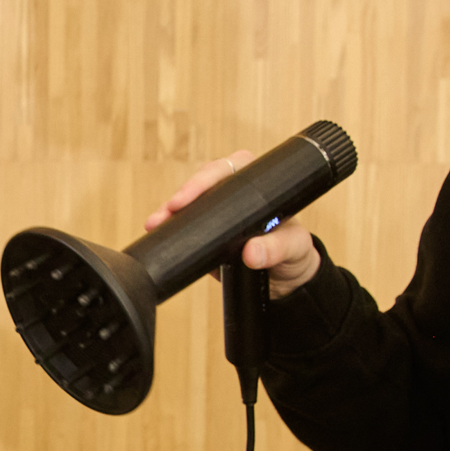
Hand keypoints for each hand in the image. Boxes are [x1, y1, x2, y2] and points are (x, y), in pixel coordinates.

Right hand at [143, 150, 324, 299]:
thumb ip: (277, 249)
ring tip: (155, 222)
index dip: (208, 177)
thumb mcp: (293, 249)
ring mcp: (218, 212)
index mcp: (260, 185)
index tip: (191, 196)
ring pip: (190, 202)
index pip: (231, 169)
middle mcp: (236, 194)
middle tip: (170, 210)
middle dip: (183, 194)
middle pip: (204, 182)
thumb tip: (252, 252)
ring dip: (169, 211)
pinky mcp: (207, 231)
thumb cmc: (294, 255)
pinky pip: (185, 223)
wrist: (285, 282)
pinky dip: (169, 226)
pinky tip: (155, 230)